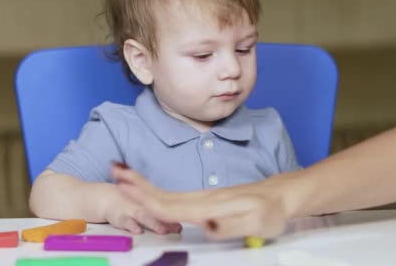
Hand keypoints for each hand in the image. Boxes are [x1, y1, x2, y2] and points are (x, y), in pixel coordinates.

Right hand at [102, 190, 182, 234]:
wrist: (109, 197)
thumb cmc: (132, 203)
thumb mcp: (146, 205)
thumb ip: (162, 215)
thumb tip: (179, 226)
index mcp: (153, 202)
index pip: (168, 209)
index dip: (178, 215)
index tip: (187, 223)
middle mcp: (144, 206)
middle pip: (159, 214)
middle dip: (170, 221)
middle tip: (178, 228)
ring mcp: (132, 210)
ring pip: (145, 217)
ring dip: (154, 223)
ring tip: (163, 230)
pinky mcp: (120, 216)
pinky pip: (126, 221)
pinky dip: (132, 226)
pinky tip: (137, 231)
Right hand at [111, 164, 293, 239]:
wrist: (281, 194)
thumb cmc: (271, 211)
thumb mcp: (256, 224)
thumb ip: (230, 225)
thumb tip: (205, 226)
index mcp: (207, 207)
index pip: (170, 204)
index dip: (145, 198)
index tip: (123, 186)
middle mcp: (201, 199)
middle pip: (162, 194)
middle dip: (136, 184)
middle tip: (113, 170)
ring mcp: (203, 198)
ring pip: (167, 194)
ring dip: (143, 186)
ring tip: (123, 176)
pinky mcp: (207, 200)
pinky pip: (176, 197)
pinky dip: (158, 193)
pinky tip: (153, 195)